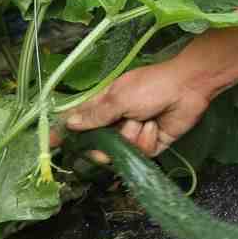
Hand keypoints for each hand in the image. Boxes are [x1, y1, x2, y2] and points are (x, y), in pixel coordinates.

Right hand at [50, 61, 211, 162]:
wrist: (188, 88)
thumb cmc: (151, 85)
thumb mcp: (119, 97)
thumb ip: (95, 114)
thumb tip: (70, 124)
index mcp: (104, 105)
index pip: (78, 120)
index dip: (64, 132)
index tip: (49, 144)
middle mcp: (116, 121)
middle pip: (97, 145)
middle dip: (105, 143)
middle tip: (117, 130)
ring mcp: (133, 134)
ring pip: (120, 150)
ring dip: (132, 135)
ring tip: (145, 119)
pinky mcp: (150, 145)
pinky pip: (140, 152)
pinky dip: (148, 139)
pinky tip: (156, 125)